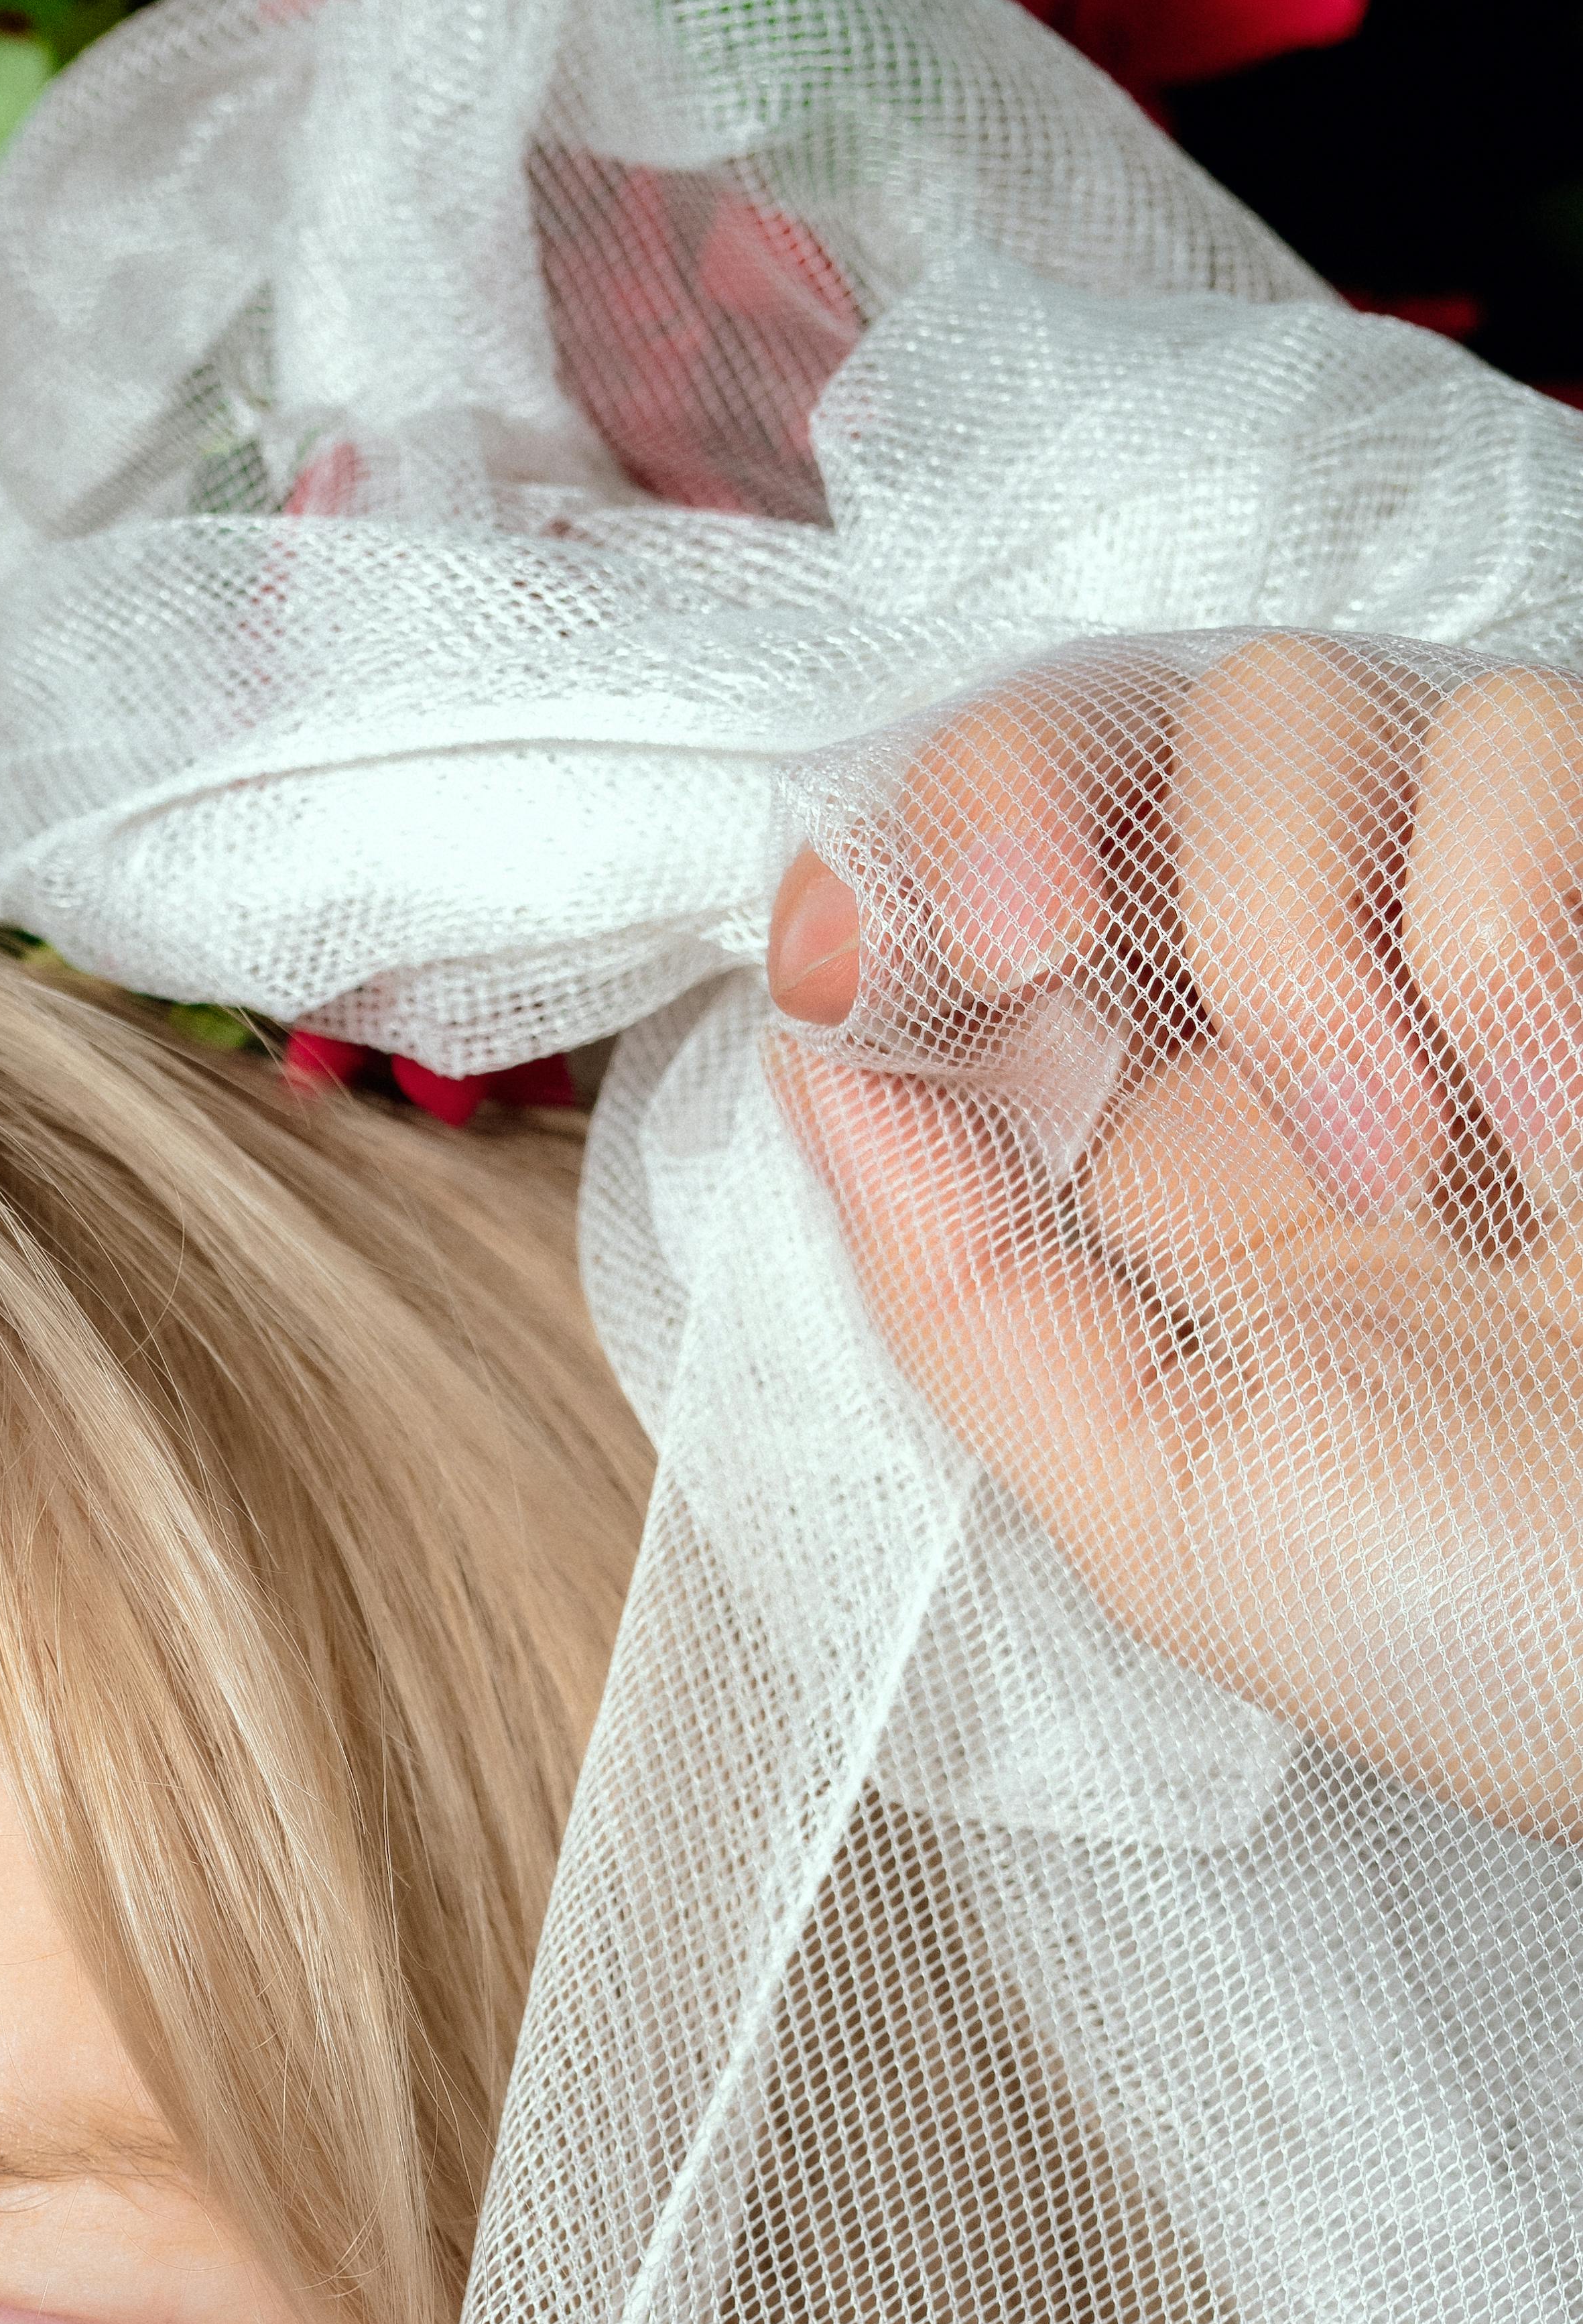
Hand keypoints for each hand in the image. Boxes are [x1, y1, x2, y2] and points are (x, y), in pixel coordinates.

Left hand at [769, 638, 1582, 1837]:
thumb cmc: (1482, 1615)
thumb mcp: (1160, 1501)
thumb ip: (967, 1292)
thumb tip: (815, 1066)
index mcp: (1152, 1153)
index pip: (973, 906)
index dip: (894, 875)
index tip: (854, 957)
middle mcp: (1293, 1003)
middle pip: (1101, 731)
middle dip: (1014, 792)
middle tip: (1025, 936)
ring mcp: (1466, 921)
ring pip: (1290, 707)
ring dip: (1297, 937)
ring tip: (1403, 1169)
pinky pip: (1520, 741)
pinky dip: (1508, 924)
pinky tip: (1556, 1123)